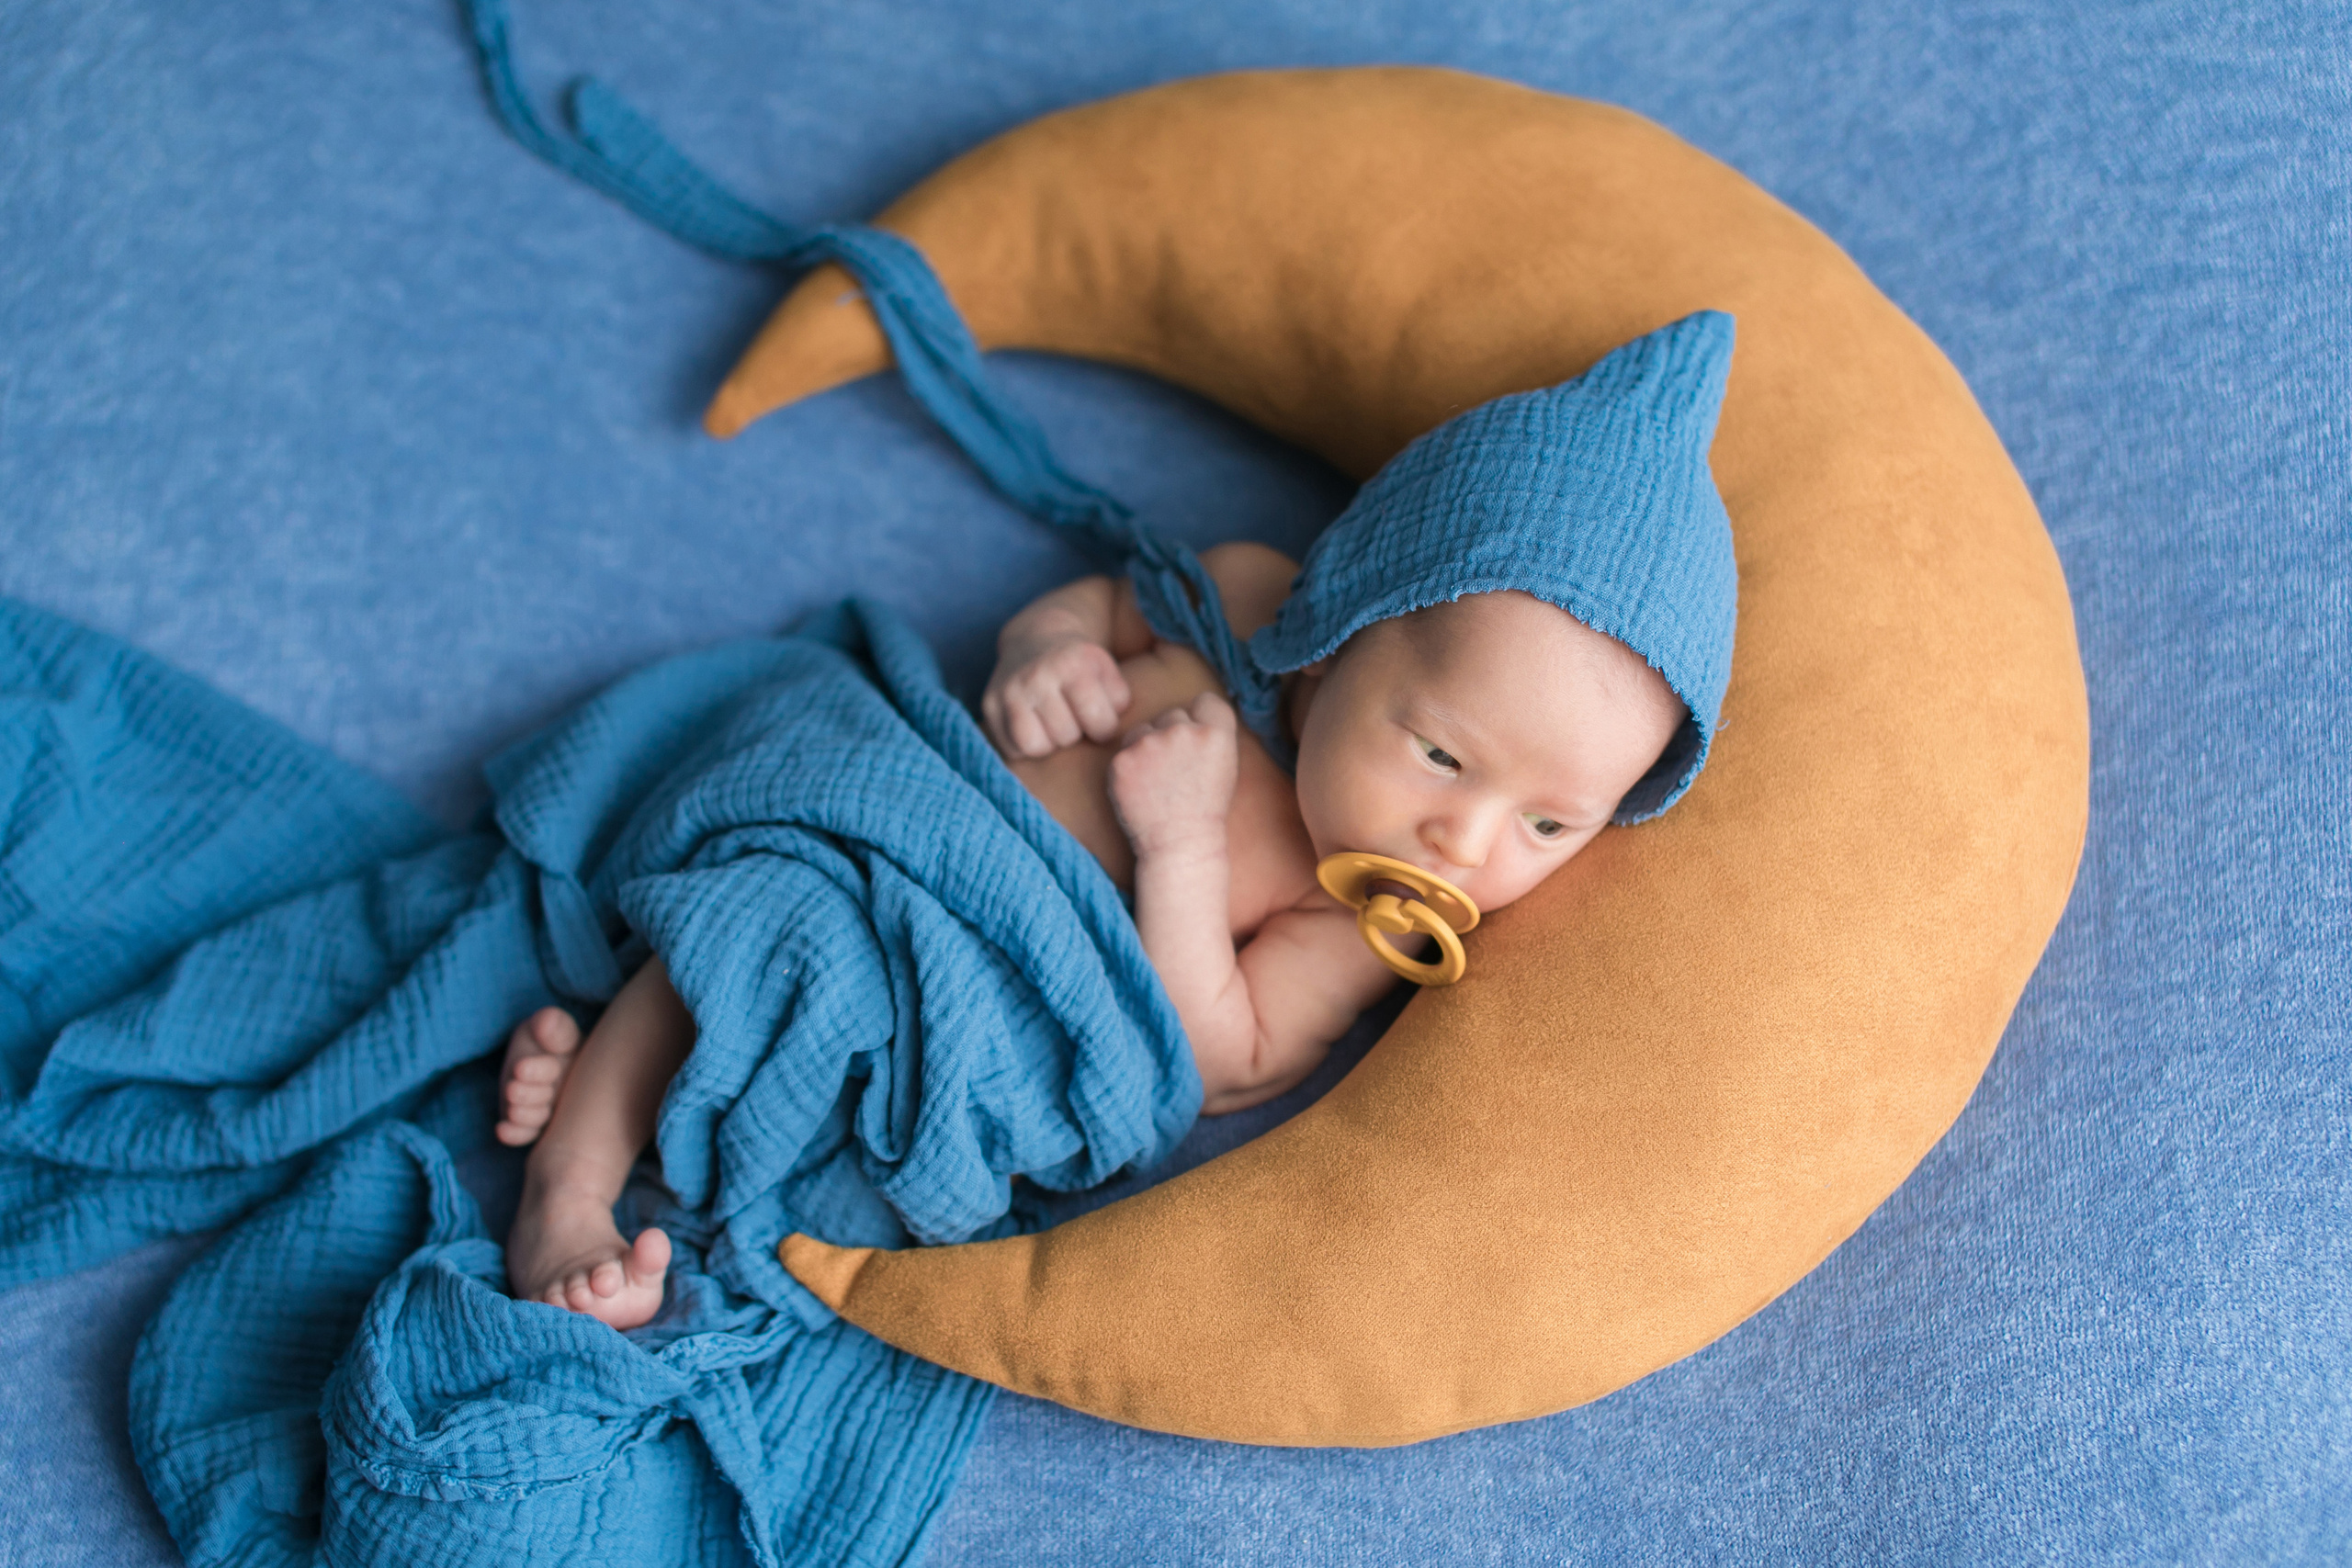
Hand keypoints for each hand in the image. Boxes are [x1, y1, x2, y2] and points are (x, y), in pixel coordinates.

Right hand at [983, 631, 1132, 758]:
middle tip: (1072, 715)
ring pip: (1034, 746)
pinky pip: (1011, 748)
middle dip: (1074, 731)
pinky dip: (1025, 745)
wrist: (1037, 639)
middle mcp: (1036, 675)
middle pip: (1065, 737)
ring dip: (1049, 742)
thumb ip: (1119, 701)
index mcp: (1072, 663)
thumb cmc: (1080, 666)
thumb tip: (1107, 736)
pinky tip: (1034, 725)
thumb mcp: (1108, 672)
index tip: (1099, 716)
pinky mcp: (989, 704)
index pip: (1099, 724)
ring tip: (1053, 724)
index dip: (1103, 726)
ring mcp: (1009, 689)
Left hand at [1108, 692, 1238, 857]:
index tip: (1197, 741)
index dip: (1201, 719)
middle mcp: (1183, 732)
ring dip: (1147, 747)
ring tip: (1157, 782)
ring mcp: (1150, 744)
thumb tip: (1193, 711)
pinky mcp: (1122, 760)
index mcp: (1216, 734)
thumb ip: (1212, 735)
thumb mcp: (1225, 767)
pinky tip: (1141, 791)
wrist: (1180, 845)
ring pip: (1143, 729)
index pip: (1206, 701)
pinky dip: (1129, 768)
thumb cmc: (1205, 809)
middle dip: (1171, 734)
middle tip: (1176, 771)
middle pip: (1172, 714)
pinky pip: (1124, 751)